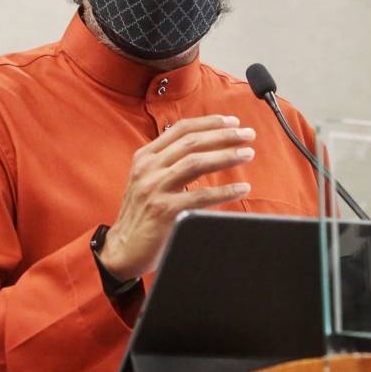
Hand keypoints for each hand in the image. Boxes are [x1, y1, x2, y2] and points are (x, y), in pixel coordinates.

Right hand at [98, 114, 254, 278]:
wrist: (122, 249)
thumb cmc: (143, 214)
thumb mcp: (149, 180)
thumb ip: (170, 162)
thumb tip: (207, 148)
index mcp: (146, 157)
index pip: (181, 129)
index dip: (209, 123)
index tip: (232, 122)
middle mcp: (149, 168)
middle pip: (192, 142)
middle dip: (224, 135)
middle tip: (247, 134)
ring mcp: (155, 188)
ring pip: (196, 162)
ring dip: (226, 156)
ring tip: (247, 154)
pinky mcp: (164, 210)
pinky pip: (200, 197)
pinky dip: (224, 191)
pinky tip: (241, 188)